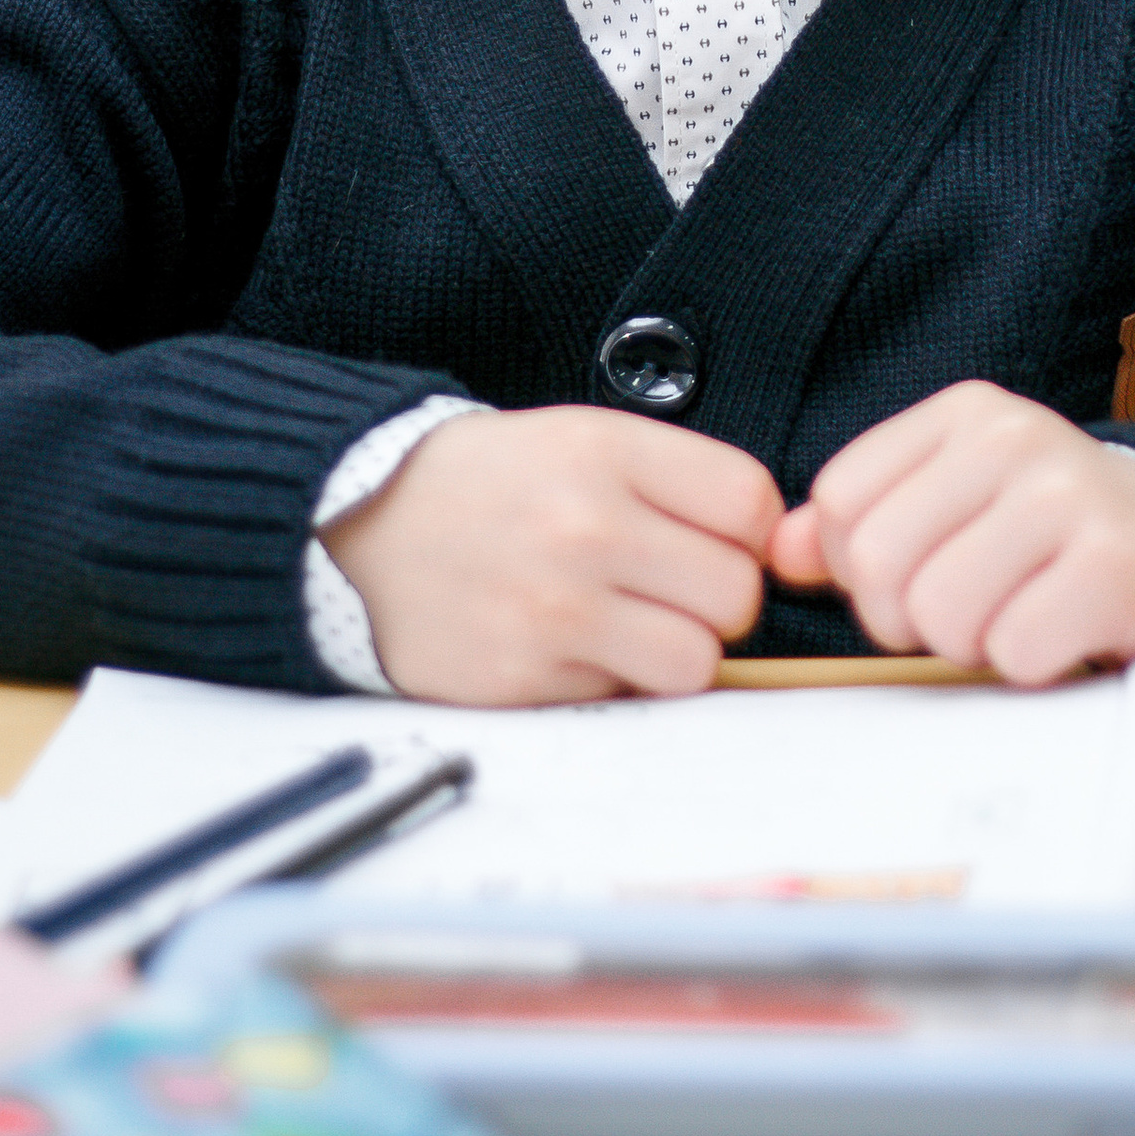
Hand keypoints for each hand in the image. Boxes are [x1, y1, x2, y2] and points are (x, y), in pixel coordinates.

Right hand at [321, 407, 782, 704]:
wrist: (360, 524)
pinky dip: (611, 677)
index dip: (751, 532)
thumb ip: (675, 482)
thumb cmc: (489, 483)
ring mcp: (555, 608)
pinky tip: (568, 642)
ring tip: (632, 623)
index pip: (750, 503)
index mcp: (605, 451)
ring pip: (696, 661)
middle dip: (718, 599)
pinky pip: (625, 696)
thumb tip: (774, 550)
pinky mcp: (525, 676)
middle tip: (673, 588)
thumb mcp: (579, 439)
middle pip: (736, 592)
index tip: (722, 539)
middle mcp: (585, 526)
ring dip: (676, 650)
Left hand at [771, 382, 1134, 684]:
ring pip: (940, 614)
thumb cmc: (1057, 534)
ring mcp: (1067, 497)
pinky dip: (1028, 665)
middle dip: (910, 618)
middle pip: (882, 565)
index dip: (861, 567)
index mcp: (966, 415)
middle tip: (968, 612)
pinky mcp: (1113, 566)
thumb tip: (780, 554)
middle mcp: (1015, 439)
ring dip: (971, 644)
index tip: (917, 575)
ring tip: (1018, 616)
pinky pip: (1012, 650)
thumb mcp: (960, 501)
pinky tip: (1063, 633)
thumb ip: (867, 521)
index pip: (842, 500)